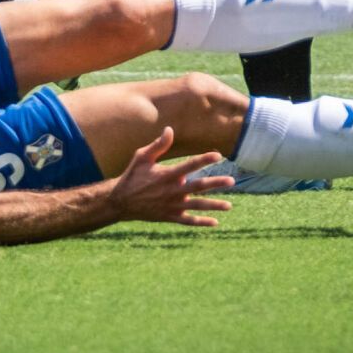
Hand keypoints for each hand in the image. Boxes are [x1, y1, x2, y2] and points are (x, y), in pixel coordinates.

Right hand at [108, 127, 234, 228]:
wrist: (121, 201)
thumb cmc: (132, 176)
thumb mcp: (142, 157)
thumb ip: (158, 145)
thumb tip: (169, 129)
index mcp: (166, 175)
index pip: (189, 165)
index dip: (204, 160)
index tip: (218, 155)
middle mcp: (172, 191)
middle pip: (198, 186)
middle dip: (215, 183)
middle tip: (231, 181)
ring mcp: (172, 206)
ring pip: (197, 206)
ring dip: (214, 206)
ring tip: (229, 206)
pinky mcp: (170, 216)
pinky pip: (188, 221)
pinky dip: (201, 222)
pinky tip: (214, 222)